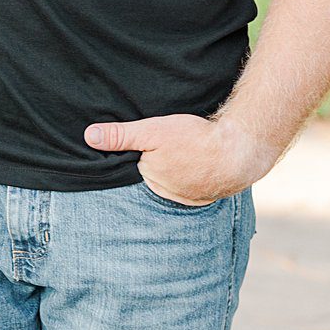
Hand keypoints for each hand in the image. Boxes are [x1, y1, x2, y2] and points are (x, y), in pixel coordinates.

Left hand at [83, 113, 276, 206]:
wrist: (240, 151)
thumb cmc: (195, 139)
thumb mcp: (152, 131)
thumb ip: (121, 136)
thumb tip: (89, 137)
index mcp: (151, 179)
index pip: (137, 166)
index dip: (140, 153)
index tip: (147, 144)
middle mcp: (168, 195)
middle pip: (156, 175)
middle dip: (158, 163)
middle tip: (172, 146)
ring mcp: (190, 198)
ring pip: (176, 182)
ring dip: (178, 171)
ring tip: (185, 154)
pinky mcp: (209, 196)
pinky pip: (194, 186)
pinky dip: (195, 177)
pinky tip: (199, 164)